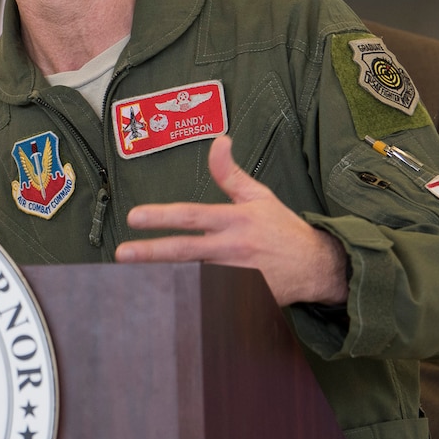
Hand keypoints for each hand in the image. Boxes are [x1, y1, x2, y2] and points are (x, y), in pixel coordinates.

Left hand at [114, 135, 348, 306]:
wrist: (317, 266)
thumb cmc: (282, 228)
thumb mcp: (258, 195)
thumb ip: (230, 173)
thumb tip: (218, 141)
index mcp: (236, 219)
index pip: (193, 215)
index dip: (162, 216)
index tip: (135, 217)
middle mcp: (233, 248)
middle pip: (185, 251)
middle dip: (151, 253)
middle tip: (122, 254)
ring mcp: (237, 275)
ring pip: (193, 278)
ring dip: (164, 279)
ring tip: (132, 280)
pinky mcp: (243, 297)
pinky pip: (209, 298)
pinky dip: (188, 297)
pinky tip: (164, 297)